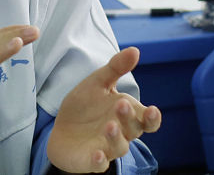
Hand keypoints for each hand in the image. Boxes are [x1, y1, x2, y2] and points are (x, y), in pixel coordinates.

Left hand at [47, 47, 161, 172]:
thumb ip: (116, 68)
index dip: (152, 118)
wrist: (61, 128)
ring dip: (115, 137)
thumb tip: (135, 50)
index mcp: (127, 115)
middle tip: (120, 105)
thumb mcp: (98, 83)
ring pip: (119, 147)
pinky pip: (99, 164)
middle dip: (129, 119)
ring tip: (109, 125)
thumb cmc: (85, 106)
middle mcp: (122, 133)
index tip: (152, 109)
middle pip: (134, 130)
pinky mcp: (91, 160)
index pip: (147, 120)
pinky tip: (97, 154)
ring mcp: (107, 148)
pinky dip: (99, 160)